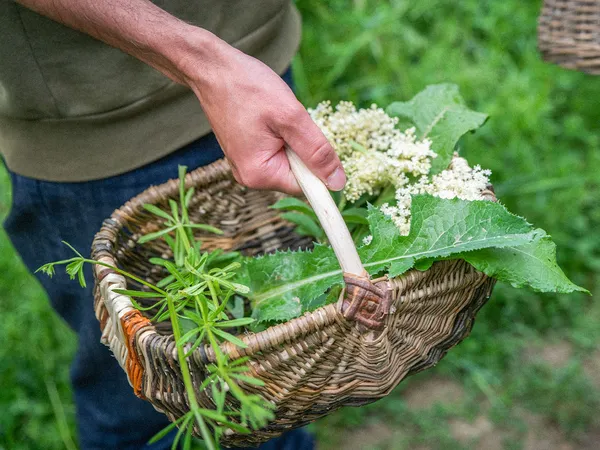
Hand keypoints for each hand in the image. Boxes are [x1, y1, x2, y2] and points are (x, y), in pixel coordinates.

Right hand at [182, 38, 345, 193]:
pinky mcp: (247, 154)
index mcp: (259, 174)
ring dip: (294, 141)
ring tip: (278, 116)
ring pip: (289, 162)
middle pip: (297, 176)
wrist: (213, 69)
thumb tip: (338, 183)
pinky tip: (271, 118)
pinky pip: (277, 153)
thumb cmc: (248, 88)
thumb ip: (316, 152)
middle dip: (304, 150)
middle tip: (292, 121)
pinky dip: (283, 137)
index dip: (321, 171)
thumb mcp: (291, 117)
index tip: (323, 146)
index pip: (305, 188)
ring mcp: (246, 166)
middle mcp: (250, 177)